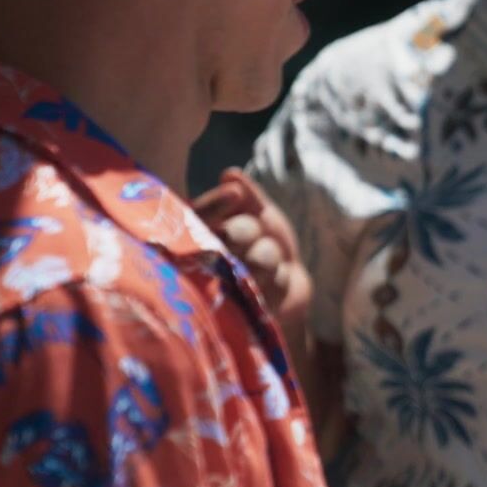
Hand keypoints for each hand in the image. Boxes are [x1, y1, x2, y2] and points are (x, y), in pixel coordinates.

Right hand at [192, 168, 311, 332]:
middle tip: (255, 234)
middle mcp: (202, 263)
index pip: (199, 215)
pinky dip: (278, 279)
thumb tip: (230, 174)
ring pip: (255, 258)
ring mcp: (220, 291)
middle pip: (229, 235)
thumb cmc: (267, 242)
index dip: (216, 204)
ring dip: (269, 255)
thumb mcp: (259, 213)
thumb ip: (248, 196)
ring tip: (266, 262)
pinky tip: (271, 284)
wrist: (287, 283)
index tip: (235, 193)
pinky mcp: (240, 313)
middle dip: (248, 230)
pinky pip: (268, 286)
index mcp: (199, 234)